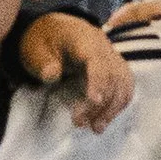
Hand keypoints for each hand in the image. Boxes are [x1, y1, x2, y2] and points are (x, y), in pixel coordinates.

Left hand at [13, 13, 135, 129]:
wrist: (55, 32)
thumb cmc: (43, 43)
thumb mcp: (35, 50)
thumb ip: (42, 62)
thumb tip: (51, 74)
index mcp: (83, 38)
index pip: (97, 59)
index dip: (98, 79)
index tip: (95, 101)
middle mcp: (103, 46)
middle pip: (112, 74)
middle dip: (100, 102)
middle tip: (80, 123)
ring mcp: (112, 56)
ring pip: (123, 82)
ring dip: (112, 107)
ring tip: (96, 128)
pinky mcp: (115, 68)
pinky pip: (125, 85)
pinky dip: (118, 104)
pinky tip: (104, 118)